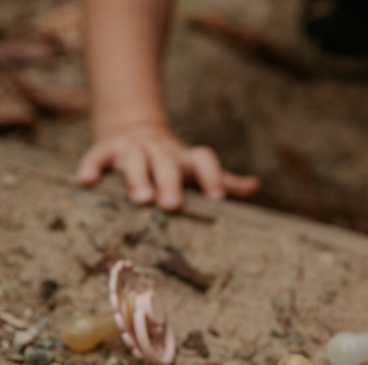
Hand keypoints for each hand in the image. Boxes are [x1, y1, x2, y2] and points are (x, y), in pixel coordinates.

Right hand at [77, 121, 259, 210]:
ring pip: (135, 159)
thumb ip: (225, 180)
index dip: (212, 177)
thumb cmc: (174, 163)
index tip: (218, 198)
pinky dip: (92, 166)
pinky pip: (97, 155)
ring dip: (136, 177)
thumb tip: (254, 186)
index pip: (203, 160)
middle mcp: (161, 151)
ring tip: (140, 199)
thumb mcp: (198, 170)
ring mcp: (133, 148)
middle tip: (172, 205)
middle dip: (170, 182)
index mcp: (186, 158)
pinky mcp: (107, 149)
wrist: (137, 130)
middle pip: (167, 163)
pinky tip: (86, 182)